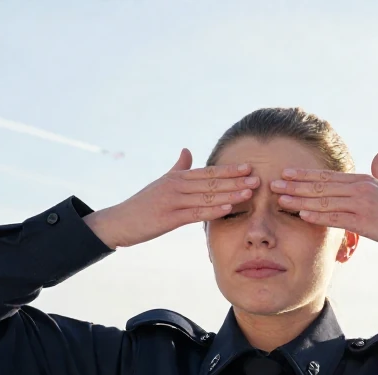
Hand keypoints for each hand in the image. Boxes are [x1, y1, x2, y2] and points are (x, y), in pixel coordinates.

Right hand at [85, 149, 257, 248]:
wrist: (120, 221)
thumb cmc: (142, 204)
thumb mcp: (161, 182)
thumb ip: (178, 168)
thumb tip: (187, 150)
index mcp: (177, 178)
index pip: (208, 172)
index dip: (229, 170)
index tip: (248, 168)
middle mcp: (176, 186)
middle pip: (211, 182)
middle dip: (235, 180)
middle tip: (257, 179)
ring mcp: (172, 201)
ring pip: (206, 196)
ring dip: (229, 194)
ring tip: (249, 193)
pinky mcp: (169, 218)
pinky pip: (195, 213)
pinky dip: (212, 210)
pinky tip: (227, 208)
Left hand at [269, 152, 377, 252]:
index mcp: (363, 179)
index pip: (327, 175)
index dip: (305, 174)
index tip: (286, 172)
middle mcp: (359, 188)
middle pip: (321, 185)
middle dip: (295, 184)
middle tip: (272, 183)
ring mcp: (362, 204)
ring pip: (324, 200)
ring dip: (300, 200)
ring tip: (280, 198)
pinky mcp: (365, 222)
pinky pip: (337, 218)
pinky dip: (319, 216)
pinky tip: (302, 215)